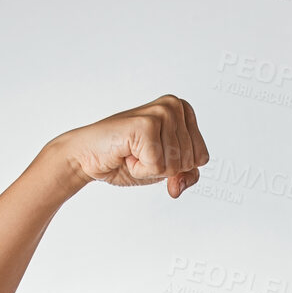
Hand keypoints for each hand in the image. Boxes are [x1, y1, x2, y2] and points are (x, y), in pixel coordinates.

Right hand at [51, 94, 207, 197]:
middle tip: (140, 153)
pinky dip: (141, 169)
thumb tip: (179, 186)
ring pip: (175, 165)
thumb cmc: (126, 158)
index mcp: (183, 111)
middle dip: (163, 168)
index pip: (202, 158)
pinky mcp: (146, 125)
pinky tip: (127, 154)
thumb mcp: (165, 169)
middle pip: (190, 162)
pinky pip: (158, 166)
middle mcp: (174, 106)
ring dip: (151, 168)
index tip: (154, 154)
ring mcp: (161, 113)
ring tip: (133, 152)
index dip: (177, 168)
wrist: (89, 157)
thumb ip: (186, 175)